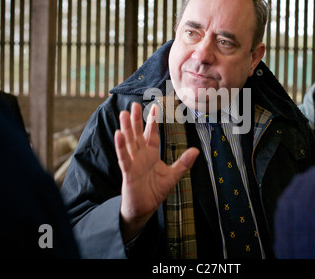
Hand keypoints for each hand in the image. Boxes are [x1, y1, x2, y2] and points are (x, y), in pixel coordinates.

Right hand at [114, 102, 198, 240]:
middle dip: (135, 120)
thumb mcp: (172, 176)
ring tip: (123, 114)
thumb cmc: (155, 191)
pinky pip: (123, 157)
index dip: (152, 121)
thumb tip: (196, 151)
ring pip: (129, 142)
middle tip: (133, 104)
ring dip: (126, 128)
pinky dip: (121, 146)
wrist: (143, 209)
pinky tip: (118, 134)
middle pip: (137, 134)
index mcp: (151, 154)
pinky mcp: (128, 172)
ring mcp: (133, 163)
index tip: (155, 107)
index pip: (151, 134)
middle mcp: (140, 156)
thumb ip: (183, 163)